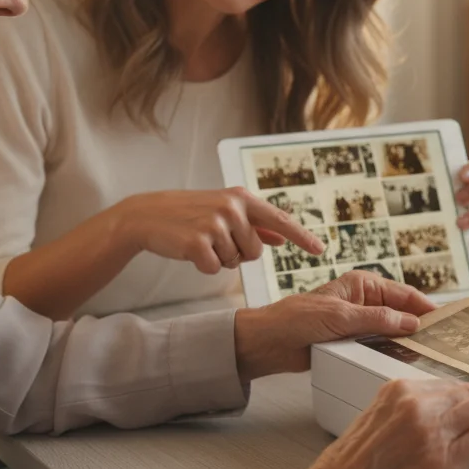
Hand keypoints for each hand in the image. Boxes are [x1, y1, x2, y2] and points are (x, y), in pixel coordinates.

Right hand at [119, 188, 323, 273]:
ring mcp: (215, 224)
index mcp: (241, 198)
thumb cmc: (190, 215)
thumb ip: (255, 224)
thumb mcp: (224, 212)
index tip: (320, 249)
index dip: (301, 237)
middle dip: (239, 253)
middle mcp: (232, 208)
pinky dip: (205, 267)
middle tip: (215, 239)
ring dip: (221, 259)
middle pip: (256, 251)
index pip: (279, 220)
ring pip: (236, 262)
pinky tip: (191, 251)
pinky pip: (216, 269)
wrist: (148, 215)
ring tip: (201, 241)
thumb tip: (282, 235)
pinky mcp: (198, 243)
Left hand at [232, 271, 436, 380]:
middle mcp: (364, 301)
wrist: (269, 343)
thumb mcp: (340, 317)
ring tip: (431, 353)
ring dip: (406, 340)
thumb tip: (410, 322)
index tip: (447, 319)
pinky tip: (404, 360)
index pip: (404, 293)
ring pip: (392, 330)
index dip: (426, 305)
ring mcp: (359, 322)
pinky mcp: (352, 341)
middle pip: (402, 311)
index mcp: (362, 284)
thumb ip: (377, 319)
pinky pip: (379, 345)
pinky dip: (391, 351)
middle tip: (445, 340)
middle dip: (420, 324)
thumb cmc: (295, 319)